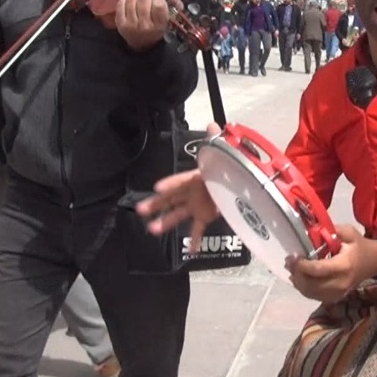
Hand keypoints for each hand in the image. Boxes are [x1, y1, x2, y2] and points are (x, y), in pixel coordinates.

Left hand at [114, 0, 180, 49]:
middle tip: (148, 0)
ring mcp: (130, 24)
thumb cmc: (157, 29)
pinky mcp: (120, 22)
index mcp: (159, 26)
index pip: (159, 4)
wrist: (142, 44)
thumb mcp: (170, 20)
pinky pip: (121, 3)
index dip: (159, 0)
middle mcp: (144, 26)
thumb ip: (176, 6)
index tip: (158, 3)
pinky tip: (131, 0)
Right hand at [137, 123, 222, 246]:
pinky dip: (194, 241)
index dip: (169, 183)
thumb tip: (211, 124)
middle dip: (156, 204)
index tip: (157, 187)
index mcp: (194, 177)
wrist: (236, 181)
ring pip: (177, 214)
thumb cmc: (225, 167)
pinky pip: (197, 229)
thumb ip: (216, 141)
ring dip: (165, 222)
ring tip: (152, 230)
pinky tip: (191, 252)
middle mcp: (190, 192)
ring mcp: (195, 205)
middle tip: (140, 210)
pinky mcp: (203, 216)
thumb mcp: (221, 153)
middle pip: (170, 198)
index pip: (179, 180)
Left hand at [286, 225, 376, 303]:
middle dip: (297, 274)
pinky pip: (314, 296)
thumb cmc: (359, 246)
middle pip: (311, 285)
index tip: (293, 256)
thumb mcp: (348, 232)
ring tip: (291, 268)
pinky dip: (303, 288)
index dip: (302, 265)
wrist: (373, 262)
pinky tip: (298, 277)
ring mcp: (338, 293)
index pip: (318, 270)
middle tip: (289, 261)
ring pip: (310, 293)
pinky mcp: (335, 297)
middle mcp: (340, 283)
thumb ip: (330, 231)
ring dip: (298, 281)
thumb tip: (310, 230)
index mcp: (344, 266)